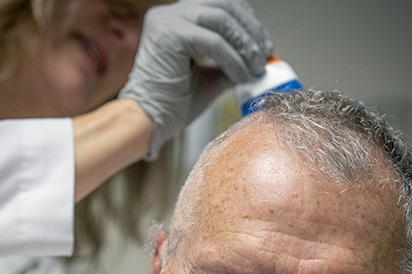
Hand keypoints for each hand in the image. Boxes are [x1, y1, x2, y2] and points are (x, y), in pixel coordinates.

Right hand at [120, 0, 272, 159]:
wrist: (146, 123)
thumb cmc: (171, 106)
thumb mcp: (209, 79)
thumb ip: (230, 64)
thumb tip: (257, 61)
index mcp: (177, 19)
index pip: (220, 5)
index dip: (246, 21)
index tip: (263, 45)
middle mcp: (170, 13)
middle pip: (224, 4)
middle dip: (250, 30)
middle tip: (265, 55)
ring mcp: (168, 20)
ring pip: (222, 19)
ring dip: (245, 44)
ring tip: (256, 68)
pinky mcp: (170, 34)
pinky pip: (214, 42)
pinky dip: (233, 59)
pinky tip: (242, 76)